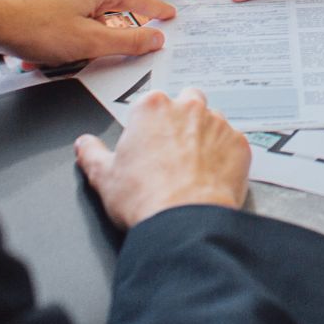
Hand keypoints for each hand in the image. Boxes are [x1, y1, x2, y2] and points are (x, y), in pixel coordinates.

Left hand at [0, 0, 173, 64]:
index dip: (157, 11)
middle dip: (122, 21)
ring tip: (81, 48)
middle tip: (133, 37)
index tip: (170, 16)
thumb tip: (154, 38)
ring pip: (91, 3)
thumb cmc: (30, 25)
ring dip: (92, 26)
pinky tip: (58, 40)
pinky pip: (71, 4)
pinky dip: (72, 22)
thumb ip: (126, 41)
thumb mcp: (87, 42)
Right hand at [75, 88, 249, 227]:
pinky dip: (226, 156)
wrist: (184, 222)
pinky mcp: (239, 144)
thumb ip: (92, 154)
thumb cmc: (145, 198)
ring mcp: (218, 124)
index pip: (152, 102)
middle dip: (183, 118)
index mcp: (152, 108)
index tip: (149, 141)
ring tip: (194, 167)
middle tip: (173, 149)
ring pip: (213, 121)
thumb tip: (84, 144)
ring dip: (206, 136)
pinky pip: (233, 144)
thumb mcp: (104, 177)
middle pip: (188, 100)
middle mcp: (188, 107)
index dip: (150, 123)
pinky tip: (212, 176)